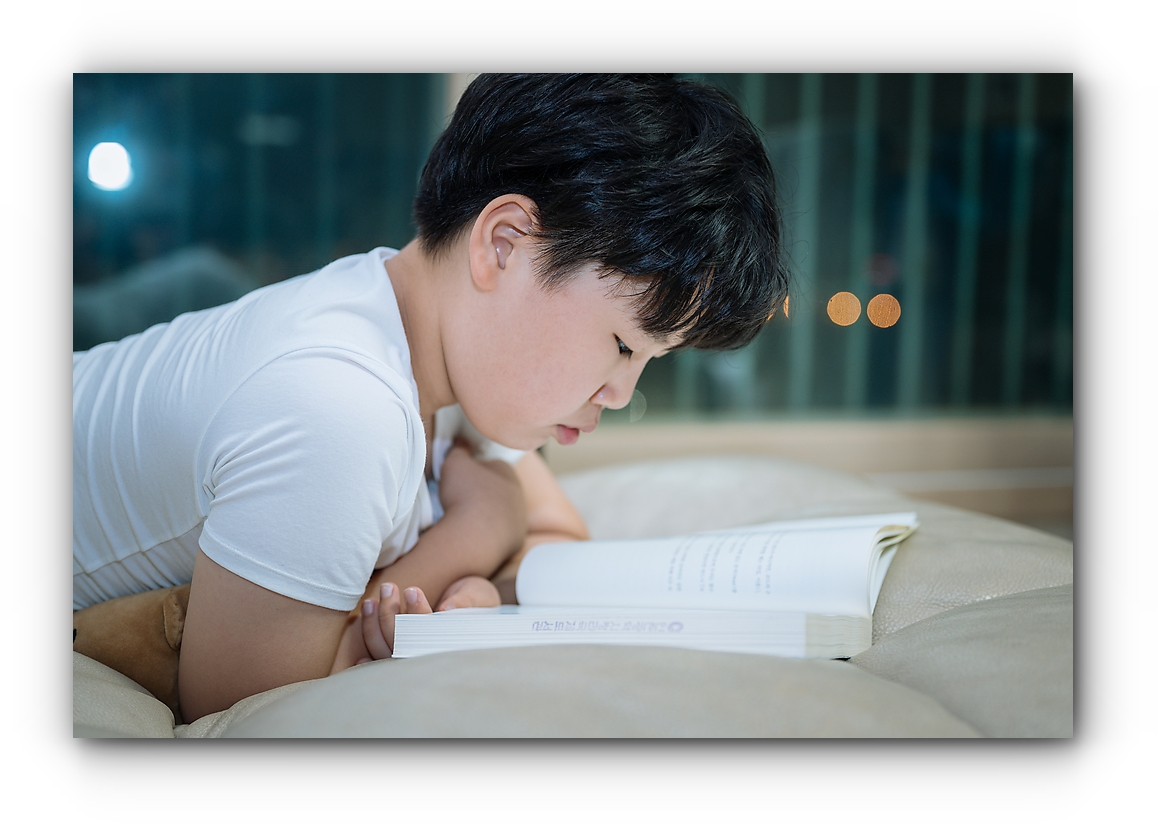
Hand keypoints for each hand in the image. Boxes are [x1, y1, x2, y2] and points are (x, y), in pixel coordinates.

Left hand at [353, 575, 499, 664]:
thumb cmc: (478, 599)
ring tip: (374, 598)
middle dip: (390, 616)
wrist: (474, 603)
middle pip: (401, 644)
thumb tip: (447, 609)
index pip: (428, 636)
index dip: (417, 614)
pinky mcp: (400, 652)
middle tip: (389, 587)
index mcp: (451, 646)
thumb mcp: (478, 596)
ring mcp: (412, 658)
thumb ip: (464, 602)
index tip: (412, 590)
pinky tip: (362, 617)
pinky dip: (368, 638)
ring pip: (384, 650)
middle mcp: (429, 657)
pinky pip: (378, 653)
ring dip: (374, 624)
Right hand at [437, 441, 526, 553]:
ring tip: (465, 518)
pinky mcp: (515, 541)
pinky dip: (487, 534)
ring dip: (486, 515)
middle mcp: (519, 495)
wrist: (473, 536)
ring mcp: (519, 520)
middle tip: (461, 498)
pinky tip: (473, 535)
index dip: (475, 469)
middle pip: (498, 490)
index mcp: (508, 472)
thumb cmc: (465, 494)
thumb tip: (461, 442)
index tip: (462, 477)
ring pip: (500, 513)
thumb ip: (459, 449)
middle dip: (483, 492)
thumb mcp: (455, 463)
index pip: (492, 465)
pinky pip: (498, 534)